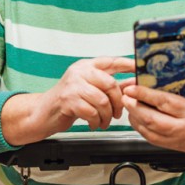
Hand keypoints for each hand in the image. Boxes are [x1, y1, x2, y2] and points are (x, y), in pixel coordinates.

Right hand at [2, 57, 134, 145]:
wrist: (44, 113)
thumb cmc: (69, 101)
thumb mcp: (90, 89)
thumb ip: (110, 86)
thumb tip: (134, 84)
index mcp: (87, 66)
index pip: (111, 61)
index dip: (128, 65)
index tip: (140, 71)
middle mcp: (79, 72)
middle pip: (110, 84)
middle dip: (118, 102)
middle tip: (118, 113)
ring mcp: (72, 85)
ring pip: (102, 100)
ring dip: (107, 115)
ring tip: (104, 121)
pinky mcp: (68, 100)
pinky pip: (92, 112)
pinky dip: (96, 121)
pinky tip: (94, 123)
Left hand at [122, 49, 184, 155]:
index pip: (165, 102)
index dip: (146, 95)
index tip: (131, 87)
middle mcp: (184, 128)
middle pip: (153, 119)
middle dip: (135, 106)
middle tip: (124, 94)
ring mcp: (176, 139)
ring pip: (148, 130)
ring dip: (134, 116)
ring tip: (127, 102)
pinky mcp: (171, 145)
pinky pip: (150, 137)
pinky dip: (140, 126)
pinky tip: (135, 115)